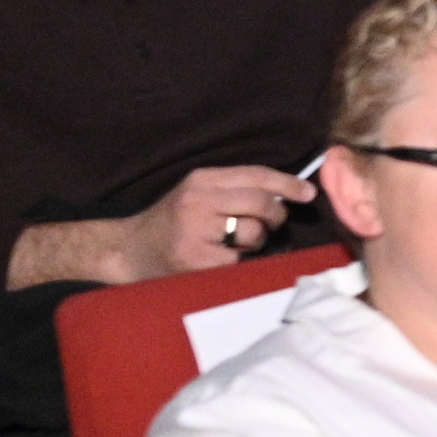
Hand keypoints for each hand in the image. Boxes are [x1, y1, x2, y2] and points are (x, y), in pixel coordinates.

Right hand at [134, 163, 319, 275]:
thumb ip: (234, 189)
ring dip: (255, 241)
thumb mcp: (197, 193)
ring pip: (254, 231)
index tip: (308, 193)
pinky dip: (239, 262)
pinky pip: (239, 259)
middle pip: (261, 202)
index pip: (256, 174)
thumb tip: (286, 193)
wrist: (128, 250)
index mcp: (202, 179)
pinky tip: (221, 260)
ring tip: (234, 244)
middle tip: (271, 224)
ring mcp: (196, 230)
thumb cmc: (172, 223)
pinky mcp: (196, 259)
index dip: (287, 183)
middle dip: (275, 216)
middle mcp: (199, 200)